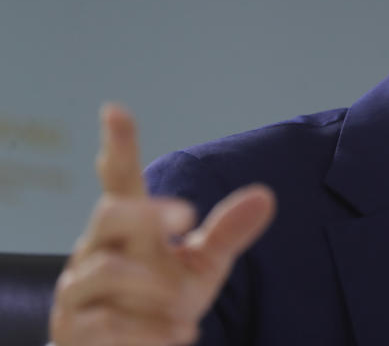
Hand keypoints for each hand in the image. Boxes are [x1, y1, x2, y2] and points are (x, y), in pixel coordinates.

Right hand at [49, 104, 275, 345]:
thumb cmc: (161, 303)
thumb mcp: (202, 266)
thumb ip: (227, 232)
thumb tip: (266, 196)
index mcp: (128, 229)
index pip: (120, 181)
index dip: (119, 147)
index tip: (116, 109)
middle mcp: (97, 251)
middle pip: (109, 213)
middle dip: (146, 212)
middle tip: (188, 215)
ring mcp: (79, 290)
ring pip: (107, 271)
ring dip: (154, 289)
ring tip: (187, 312)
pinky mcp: (76, 331)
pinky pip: (107, 323)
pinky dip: (148, 331)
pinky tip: (178, 335)